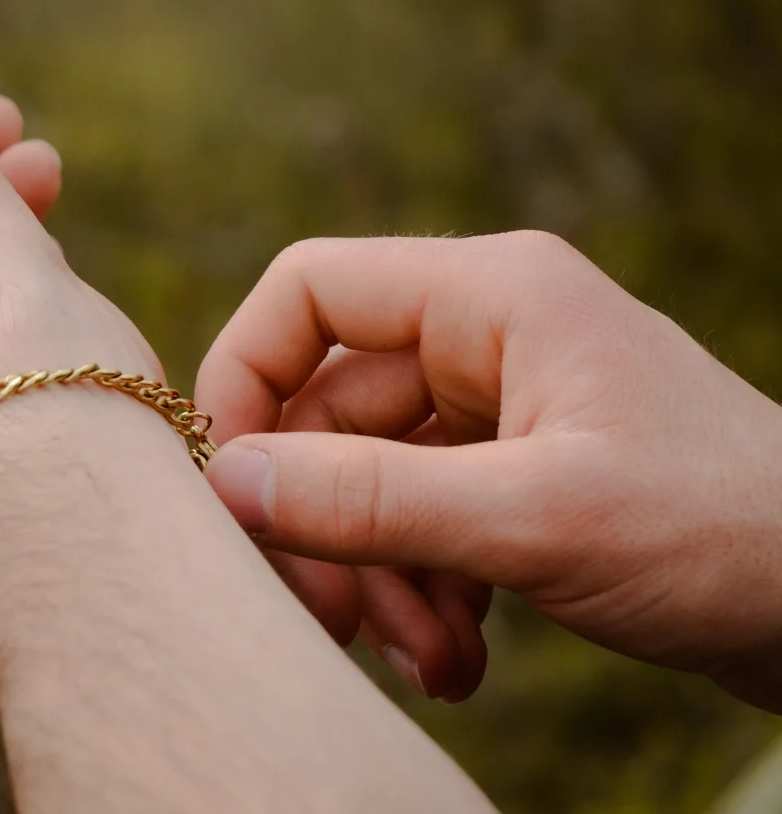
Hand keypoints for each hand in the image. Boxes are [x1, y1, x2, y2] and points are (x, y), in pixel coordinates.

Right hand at [197, 234, 781, 711]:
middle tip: (327, 620)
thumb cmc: (723, 531)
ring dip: (376, 573)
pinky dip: (420, 588)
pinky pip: (418, 515)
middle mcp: (484, 334)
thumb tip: (231, 483)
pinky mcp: (514, 469)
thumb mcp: (537, 518)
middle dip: (321, 518)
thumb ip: (375, 500)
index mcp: (490, 295)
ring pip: (370, 475)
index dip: (248, 373)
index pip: (312, 290)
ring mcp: (499, 404)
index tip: (228, 482)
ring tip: (426, 662)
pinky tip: (458, 660)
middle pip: (333, 405)